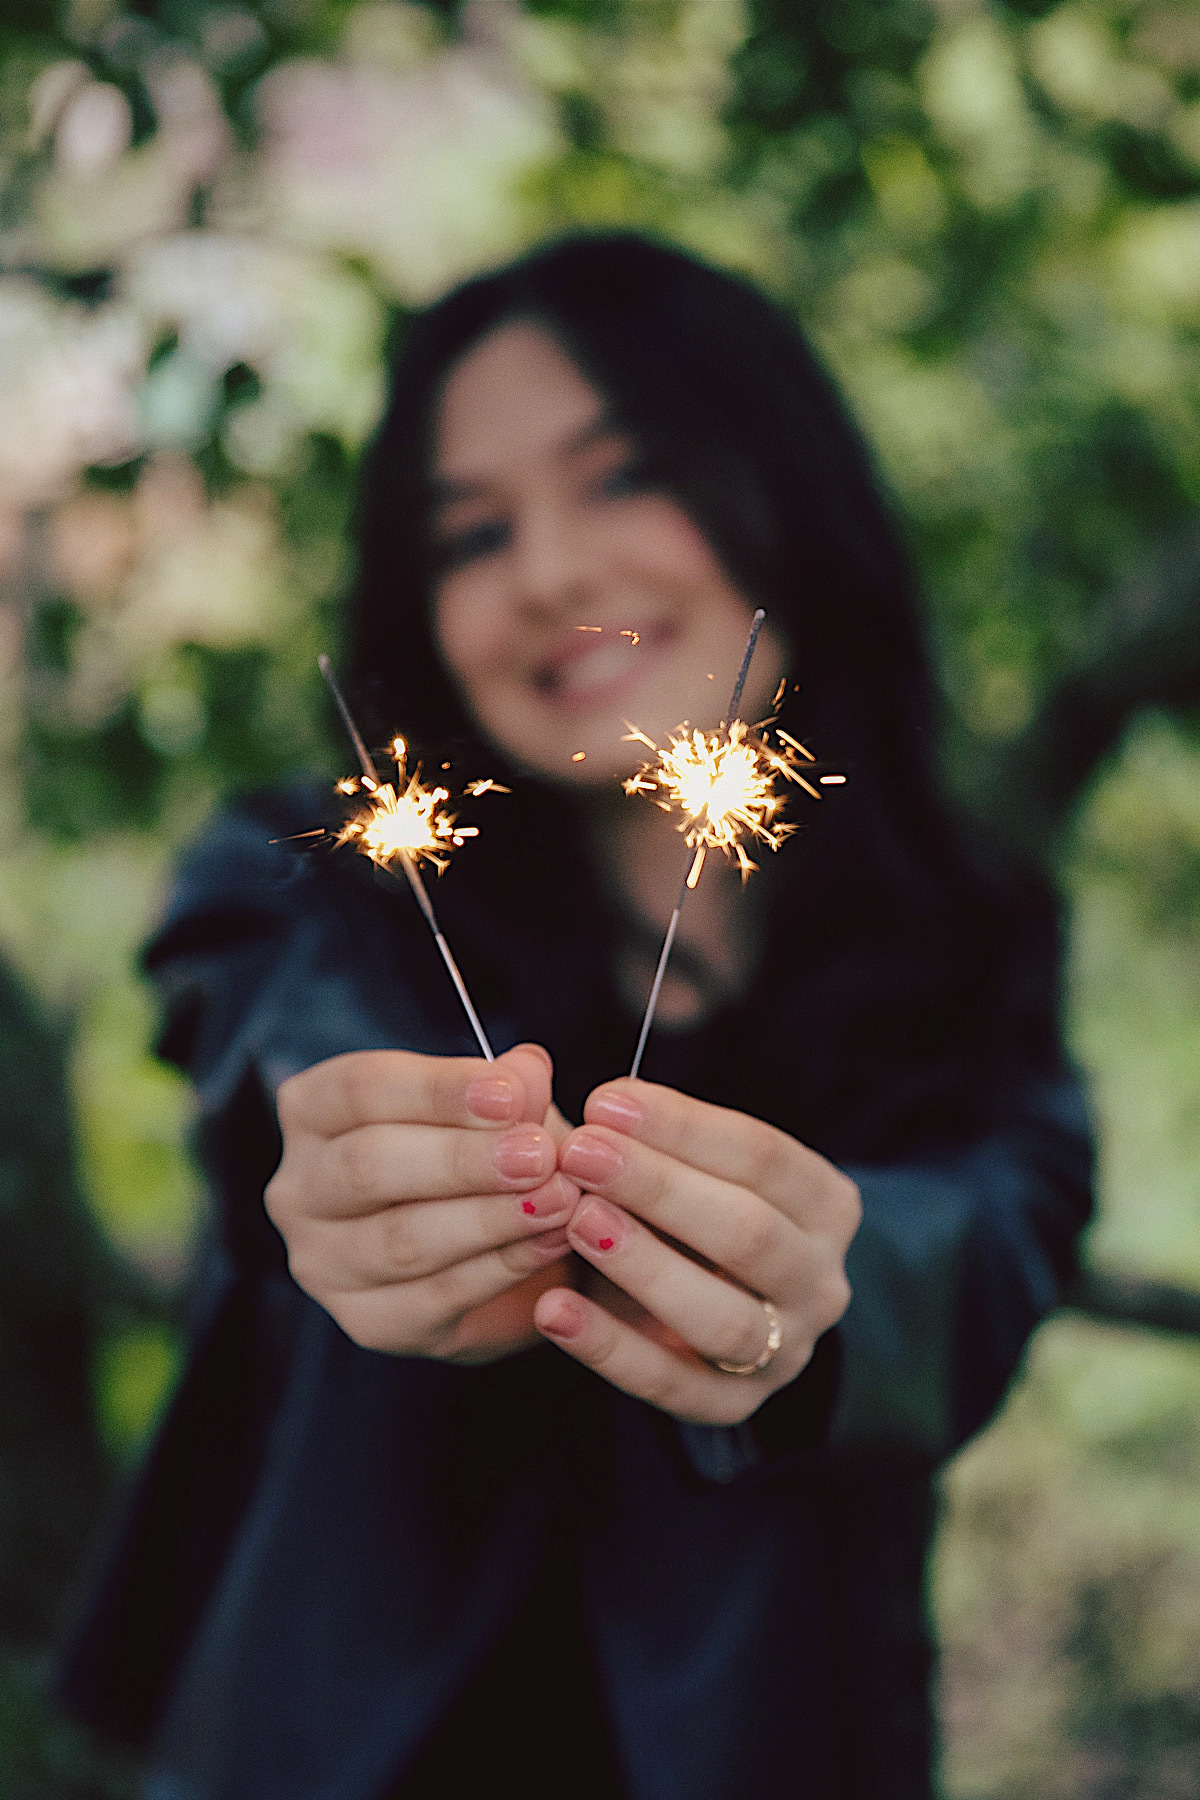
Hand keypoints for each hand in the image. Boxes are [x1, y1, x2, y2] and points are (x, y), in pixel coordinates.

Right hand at [266, 1044, 579, 1363]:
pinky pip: (433, 1297)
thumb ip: (511, 1089)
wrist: (495, 1245)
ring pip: (400, 1239)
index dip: (438, 1091)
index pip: (361, 1089)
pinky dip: (501, 1267)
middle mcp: (299, 1188)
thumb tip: (527, 1071)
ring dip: (489, 1218)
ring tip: (559, 1199)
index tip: (510, 1094)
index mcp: (314, 1111)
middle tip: (539, 1156)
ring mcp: (324, 1262)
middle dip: (462, 1160)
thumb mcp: (500, 1110)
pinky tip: (551, 1241)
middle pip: (368, 1166)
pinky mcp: (366, 1321)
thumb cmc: (481, 1156)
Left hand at [533, 1079, 859, 1424]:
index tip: (604, 1102)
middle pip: (749, 1232)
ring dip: (644, 1266)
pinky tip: (553, 1311)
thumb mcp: (686, 1166)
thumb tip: (592, 1097)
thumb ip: (648, 1134)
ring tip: (576, 1221)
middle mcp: (821, 1281)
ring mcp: (785, 1351)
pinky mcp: (733, 1404)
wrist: (701, 1305)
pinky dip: (609, 1349)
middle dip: (659, 1187)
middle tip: (580, 1152)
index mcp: (824, 1204)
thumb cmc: (688, 1213)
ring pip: (724, 1317)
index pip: (764, 1156)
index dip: (683, 1126)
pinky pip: (673, 1385)